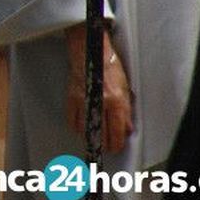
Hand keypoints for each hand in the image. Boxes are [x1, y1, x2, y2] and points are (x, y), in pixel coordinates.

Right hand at [64, 27, 132, 153]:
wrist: (90, 52)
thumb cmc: (109, 67)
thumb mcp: (125, 88)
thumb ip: (126, 111)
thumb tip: (126, 128)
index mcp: (115, 100)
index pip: (116, 131)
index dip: (117, 143)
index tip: (117, 147)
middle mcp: (99, 102)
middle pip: (101, 134)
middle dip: (105, 144)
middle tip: (107, 147)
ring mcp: (84, 101)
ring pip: (85, 130)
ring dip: (91, 137)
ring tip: (95, 138)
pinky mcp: (72, 98)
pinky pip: (72, 120)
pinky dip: (77, 128)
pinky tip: (82, 128)